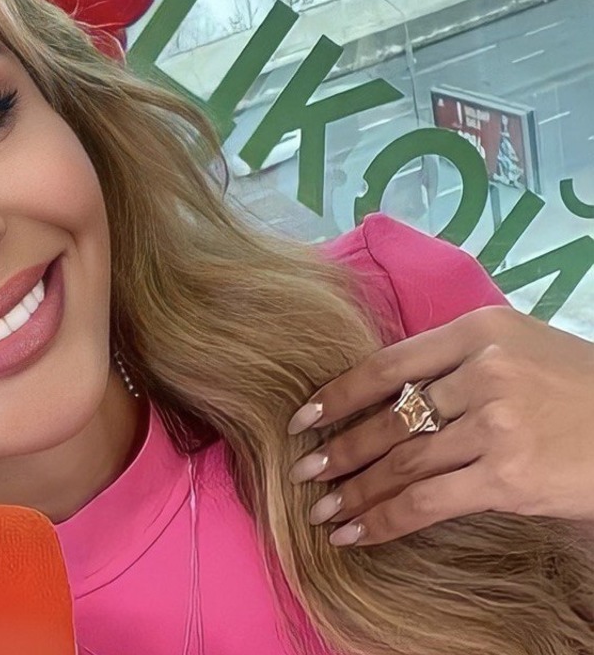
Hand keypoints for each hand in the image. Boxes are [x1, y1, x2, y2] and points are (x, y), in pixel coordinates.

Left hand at [285, 306, 593, 545]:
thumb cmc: (583, 391)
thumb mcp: (523, 350)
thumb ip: (460, 363)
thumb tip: (389, 394)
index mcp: (482, 331)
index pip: (387, 364)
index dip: (337, 394)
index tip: (304, 417)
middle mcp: (484, 372)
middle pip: (388, 418)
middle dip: (338, 451)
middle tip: (300, 471)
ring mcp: (497, 425)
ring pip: (401, 463)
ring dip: (352, 491)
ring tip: (319, 510)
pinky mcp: (508, 476)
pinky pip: (426, 502)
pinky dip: (381, 521)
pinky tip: (352, 533)